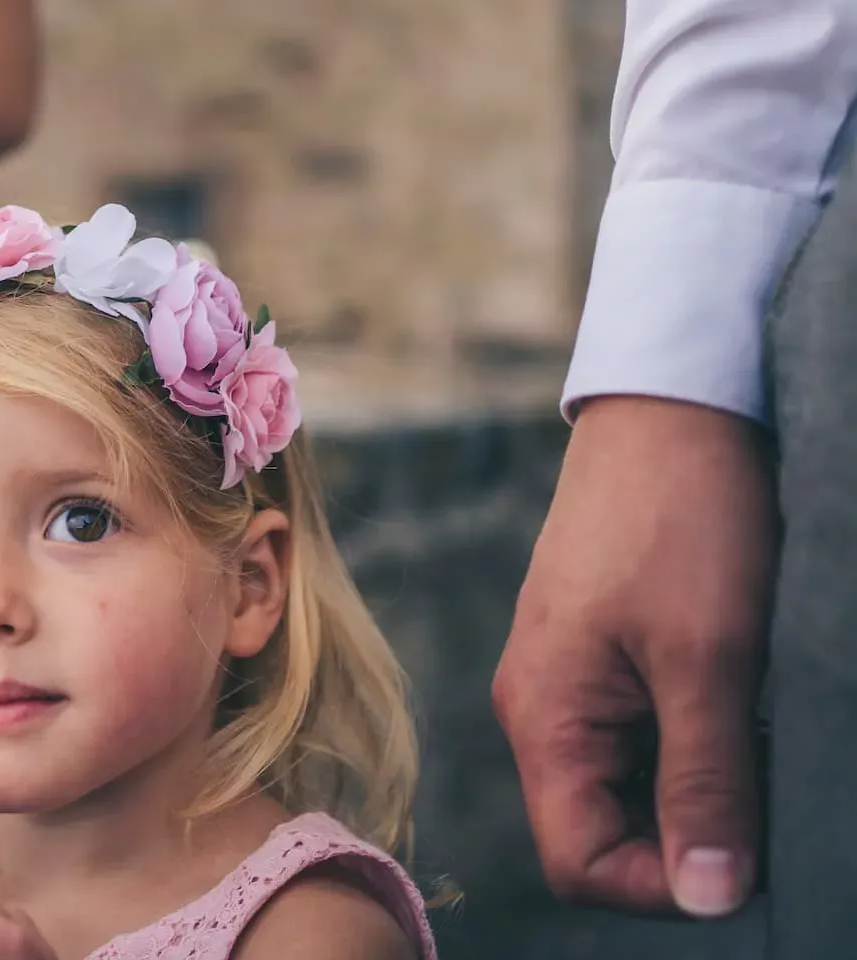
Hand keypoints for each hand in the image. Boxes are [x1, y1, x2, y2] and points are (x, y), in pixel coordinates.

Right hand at [493, 396, 775, 917]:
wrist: (671, 410)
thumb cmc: (681, 519)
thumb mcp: (710, 661)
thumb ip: (705, 784)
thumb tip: (712, 896)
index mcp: (544, 717)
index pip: (580, 862)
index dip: (663, 886)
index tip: (746, 857)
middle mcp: (540, 707)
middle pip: (601, 832)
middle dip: (688, 836)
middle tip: (767, 790)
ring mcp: (568, 679)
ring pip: (628, 786)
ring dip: (698, 785)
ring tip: (755, 728)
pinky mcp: (599, 653)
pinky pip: (640, 736)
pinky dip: (696, 740)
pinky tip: (740, 698)